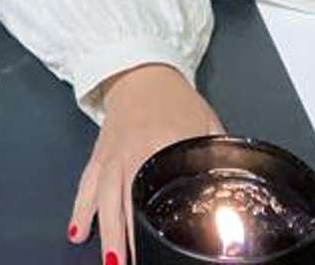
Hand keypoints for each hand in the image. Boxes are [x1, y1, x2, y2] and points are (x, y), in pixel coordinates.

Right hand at [69, 64, 223, 264]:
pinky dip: (80, 208)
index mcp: (162, 145)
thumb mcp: (206, 123)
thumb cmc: (175, 97)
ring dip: (105, 231)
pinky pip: (86, 185)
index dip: (160, 223)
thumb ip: (219, 156)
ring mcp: (112, 155)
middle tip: (127, 264)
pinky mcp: (99, 154)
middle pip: (127, 203)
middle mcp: (133, 153)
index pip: (161, 191)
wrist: (140, 69)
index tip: (164, 248)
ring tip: (109, 260)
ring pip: (104, 199)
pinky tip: (77, 231)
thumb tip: (237, 189)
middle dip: (127, 237)